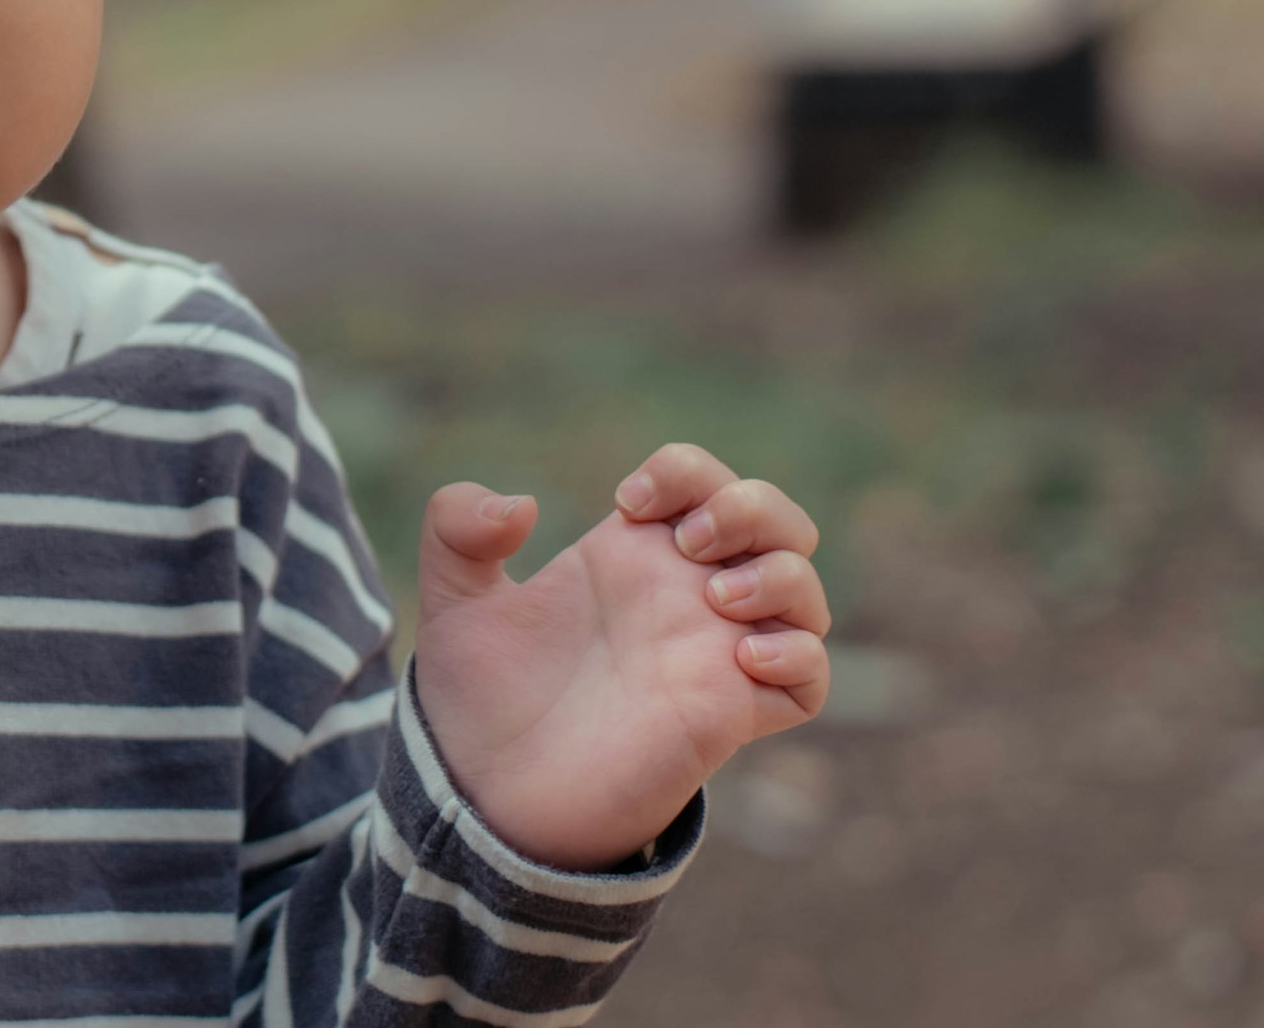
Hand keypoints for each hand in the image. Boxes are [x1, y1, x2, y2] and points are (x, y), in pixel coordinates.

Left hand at [404, 442, 829, 871]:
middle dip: (750, 507)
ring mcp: (714, 654)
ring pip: (805, 592)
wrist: (488, 792)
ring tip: (716, 599)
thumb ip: (458, 529)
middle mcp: (684, 596)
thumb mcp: (453, 599)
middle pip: (777, 520)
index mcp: (632, 555)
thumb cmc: (481, 698)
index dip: (682, 472)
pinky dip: (799, 656)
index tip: (625, 506)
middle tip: (687, 542)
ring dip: (781, 576)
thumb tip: (520, 505)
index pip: (700, 480)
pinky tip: (741, 658)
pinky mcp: (731, 715)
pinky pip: (811, 680)